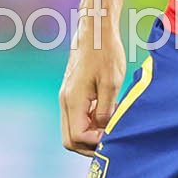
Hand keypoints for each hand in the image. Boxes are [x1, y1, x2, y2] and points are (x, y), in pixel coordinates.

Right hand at [59, 4, 126, 154]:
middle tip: (111, 141)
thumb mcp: (111, 84)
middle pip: (70, 140)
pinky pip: (76, 118)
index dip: (96, 143)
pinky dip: (89, 125)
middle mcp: (64, 102)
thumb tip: (103, 132)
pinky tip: (107, 116)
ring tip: (111, 128)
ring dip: (90, 136)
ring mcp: (66, 98)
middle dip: (90, 146)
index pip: (77, 137)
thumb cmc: (105, 53)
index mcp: (72, 101)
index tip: (113, 136)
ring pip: (72, 130)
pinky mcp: (72, 94)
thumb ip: (105, 111)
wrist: (95, 31)